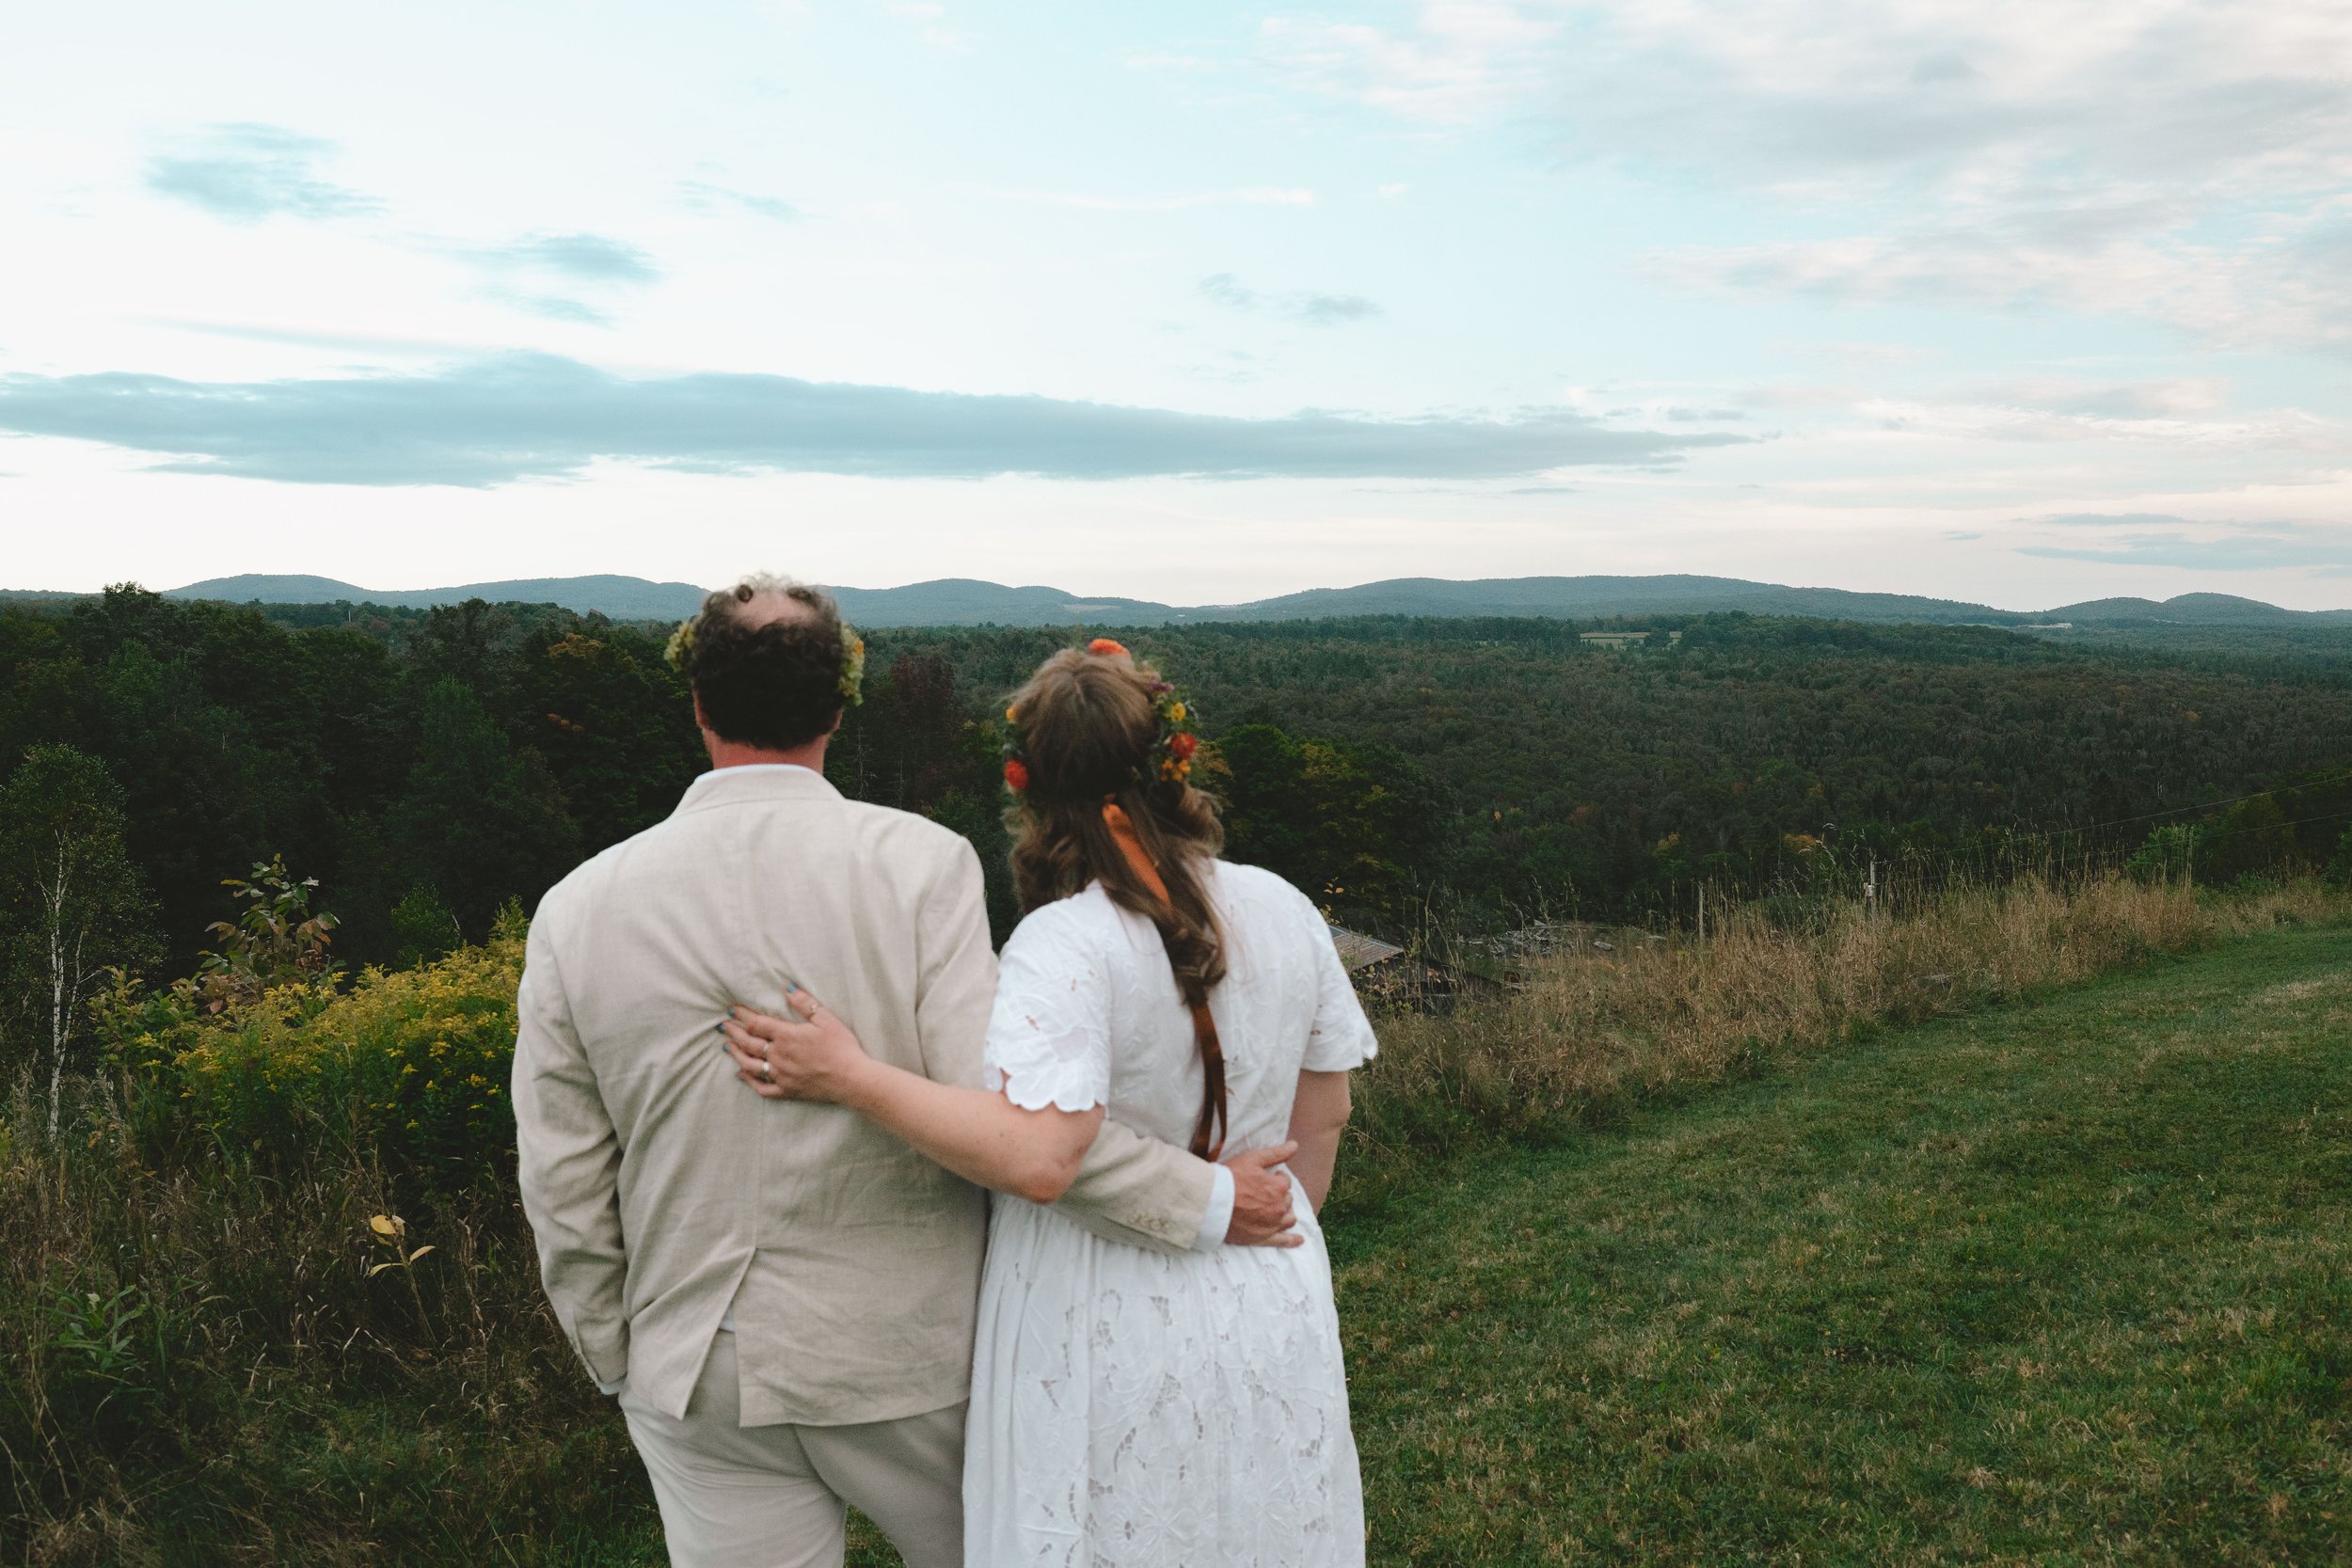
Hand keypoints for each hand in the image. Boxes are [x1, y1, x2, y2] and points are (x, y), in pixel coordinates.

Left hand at [720, 986, 872, 1104]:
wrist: (851, 1079)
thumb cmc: (841, 1047)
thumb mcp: (826, 1018)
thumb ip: (804, 1002)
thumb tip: (787, 987)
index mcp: (786, 1036)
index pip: (756, 1023)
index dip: (742, 1015)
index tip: (732, 1009)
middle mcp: (778, 1056)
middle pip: (748, 1043)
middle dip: (734, 1033)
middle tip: (724, 1026)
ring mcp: (780, 1075)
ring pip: (750, 1065)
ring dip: (736, 1054)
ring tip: (728, 1047)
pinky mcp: (786, 1090)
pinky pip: (761, 1088)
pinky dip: (749, 1081)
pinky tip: (742, 1075)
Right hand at [1223, 1141, 1302, 1247]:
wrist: (1211, 1202)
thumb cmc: (1229, 1178)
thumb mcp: (1252, 1158)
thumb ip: (1276, 1153)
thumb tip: (1295, 1145)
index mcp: (1278, 1187)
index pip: (1285, 1181)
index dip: (1275, 1177)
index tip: (1263, 1178)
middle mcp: (1279, 1207)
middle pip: (1287, 1199)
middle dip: (1279, 1195)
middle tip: (1263, 1192)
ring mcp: (1272, 1224)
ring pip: (1289, 1218)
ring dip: (1286, 1212)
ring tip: (1276, 1209)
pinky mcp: (1262, 1238)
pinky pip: (1283, 1241)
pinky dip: (1293, 1241)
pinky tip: (1299, 1240)